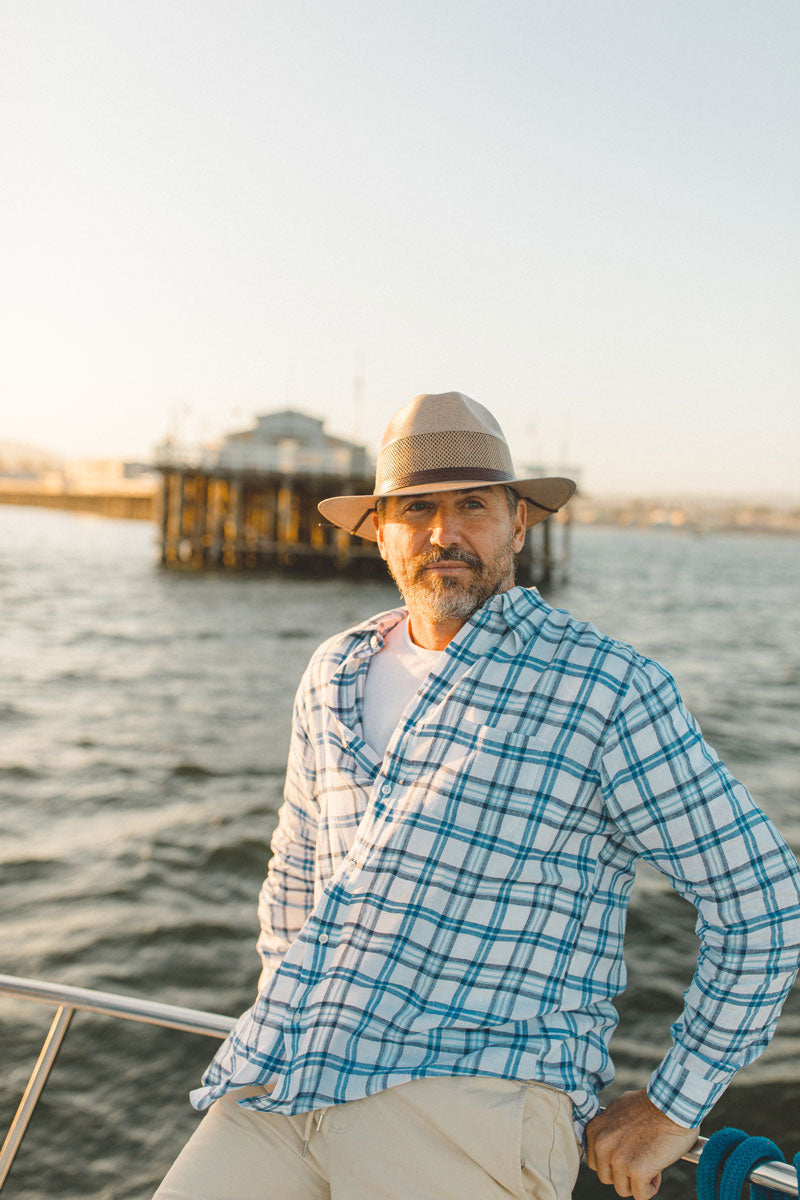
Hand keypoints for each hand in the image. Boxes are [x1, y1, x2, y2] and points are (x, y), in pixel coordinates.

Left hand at [584, 1089, 699, 1199]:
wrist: (672, 1103)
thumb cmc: (652, 1103)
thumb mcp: (620, 1108)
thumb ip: (609, 1126)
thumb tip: (609, 1139)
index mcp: (595, 1130)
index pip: (595, 1161)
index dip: (613, 1161)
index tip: (628, 1153)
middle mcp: (601, 1144)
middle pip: (606, 1177)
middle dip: (624, 1173)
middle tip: (641, 1158)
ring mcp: (617, 1159)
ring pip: (623, 1188)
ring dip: (637, 1181)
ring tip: (651, 1161)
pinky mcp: (636, 1170)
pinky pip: (641, 1195)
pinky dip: (651, 1187)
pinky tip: (658, 1169)